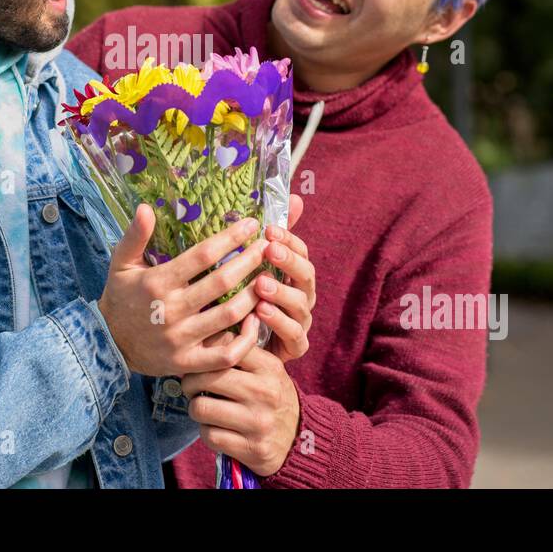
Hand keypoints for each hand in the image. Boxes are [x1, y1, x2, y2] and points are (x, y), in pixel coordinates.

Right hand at [97, 204, 268, 376]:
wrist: (108, 345)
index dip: (231, 238)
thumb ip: (135, 236)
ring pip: (230, 315)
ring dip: (254, 295)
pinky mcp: (188, 363)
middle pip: (223, 282)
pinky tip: (257, 319)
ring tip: (268, 278)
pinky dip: (247, 339)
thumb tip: (146, 207)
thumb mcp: (121, 263)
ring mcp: (181, 339)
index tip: (251, 225)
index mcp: (157, 282)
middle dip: (251, 261)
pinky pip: (226, 355)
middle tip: (268, 247)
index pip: (203, 255)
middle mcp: (171, 310)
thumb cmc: (121, 297)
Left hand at [182, 345, 300, 477]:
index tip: (200, 360)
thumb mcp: (268, 370)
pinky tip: (214, 428)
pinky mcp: (251, 448)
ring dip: (196, 409)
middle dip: (190, 382)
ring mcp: (258, 422)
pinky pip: (209, 435)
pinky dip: (206, 432)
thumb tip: (204, 336)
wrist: (299, 440)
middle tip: (192, 386)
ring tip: (202, 407)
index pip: (224, 347)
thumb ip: (241, 352)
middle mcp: (264, 392)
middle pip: (205, 377)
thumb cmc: (272, 399)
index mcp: (269, 367)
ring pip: (201, 408)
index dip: (204, 352)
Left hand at [253, 193, 314, 362]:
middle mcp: (301, 297)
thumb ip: (268, 239)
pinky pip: (294, 337)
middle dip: (289, 261)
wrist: (246, 354)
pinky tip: (261, 313)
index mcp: (293, 277)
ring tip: (261, 284)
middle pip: (306, 275)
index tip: (269, 229)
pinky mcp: (293, 348)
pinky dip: (280, 324)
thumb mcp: (249, 270)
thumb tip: (294, 197)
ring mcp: (300, 322)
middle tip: (269, 250)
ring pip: (301, 305)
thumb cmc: (246, 305)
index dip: (289, 240)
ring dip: (282, 293)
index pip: (299, 252)